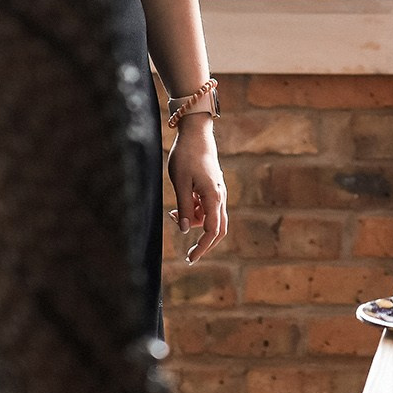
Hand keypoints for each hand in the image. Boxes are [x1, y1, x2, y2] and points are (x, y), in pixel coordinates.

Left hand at [168, 119, 228, 261]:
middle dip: (205, 244)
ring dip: (194, 223)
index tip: (190, 258)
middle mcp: (220, 196)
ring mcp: (218, 192)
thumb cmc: (186, 156)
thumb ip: (184, 208)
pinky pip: (207, 207)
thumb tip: (184, 231)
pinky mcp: (213, 187)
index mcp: (213, 197)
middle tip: (189, 256)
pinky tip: (179, 206)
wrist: (196, 134)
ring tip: (172, 214)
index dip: (202, 247)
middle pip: (218, 229)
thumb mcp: (180, 183)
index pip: (212, 230)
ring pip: (211, 218)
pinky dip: (195, 212)